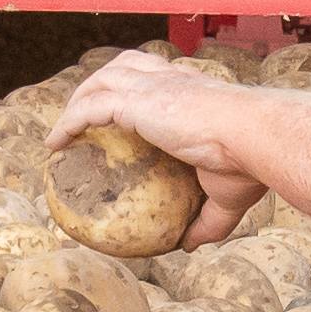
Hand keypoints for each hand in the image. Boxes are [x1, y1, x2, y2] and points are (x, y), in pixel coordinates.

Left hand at [51, 52, 266, 241]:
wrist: (255, 138)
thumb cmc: (248, 165)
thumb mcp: (226, 198)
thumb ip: (206, 221)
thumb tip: (189, 246)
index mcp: (194, 91)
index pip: (160, 77)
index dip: (139, 87)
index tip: (125, 109)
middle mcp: (172, 79)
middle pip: (126, 66)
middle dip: (102, 81)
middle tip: (83, 113)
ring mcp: (153, 86)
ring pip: (101, 79)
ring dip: (78, 99)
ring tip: (61, 131)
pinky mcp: (137, 100)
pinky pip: (90, 107)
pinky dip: (69, 121)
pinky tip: (55, 144)